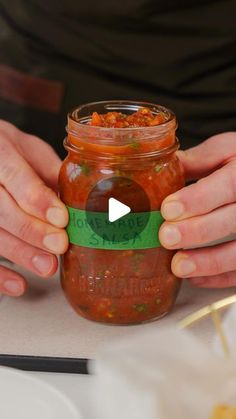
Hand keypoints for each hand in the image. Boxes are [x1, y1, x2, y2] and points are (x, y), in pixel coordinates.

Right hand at [0, 120, 67, 296]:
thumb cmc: (6, 150)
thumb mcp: (27, 148)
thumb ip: (49, 170)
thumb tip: (82, 195)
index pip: (14, 175)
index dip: (36, 199)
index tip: (60, 218)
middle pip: (1, 208)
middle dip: (32, 230)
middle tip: (59, 245)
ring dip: (19, 252)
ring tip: (47, 268)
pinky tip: (18, 285)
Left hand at [159, 132, 235, 287]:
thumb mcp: (227, 151)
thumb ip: (198, 159)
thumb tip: (159, 170)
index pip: (229, 184)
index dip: (199, 198)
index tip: (168, 209)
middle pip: (233, 219)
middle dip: (198, 231)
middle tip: (166, 237)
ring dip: (210, 262)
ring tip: (178, 267)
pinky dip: (220, 278)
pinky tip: (195, 279)